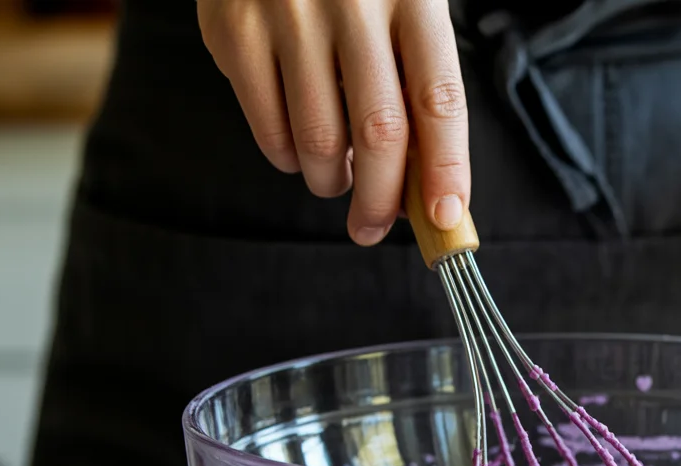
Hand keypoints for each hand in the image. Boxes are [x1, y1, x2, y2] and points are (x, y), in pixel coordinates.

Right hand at [198, 0, 469, 244]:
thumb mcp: (402, 4)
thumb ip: (415, 81)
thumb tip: (422, 183)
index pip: (439, 100)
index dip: (446, 168)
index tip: (446, 216)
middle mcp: (353, 1)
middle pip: (379, 132)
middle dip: (382, 200)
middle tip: (373, 228)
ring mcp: (288, 13)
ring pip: (319, 140)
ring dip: (331, 181)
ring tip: (335, 178)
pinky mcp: (235, 29)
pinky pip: (267, 127)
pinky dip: (286, 157)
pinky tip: (297, 148)